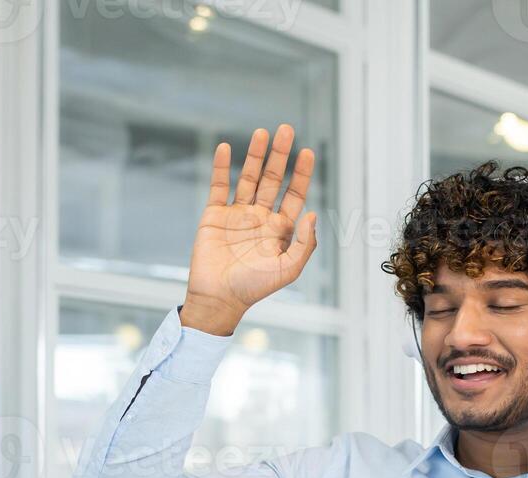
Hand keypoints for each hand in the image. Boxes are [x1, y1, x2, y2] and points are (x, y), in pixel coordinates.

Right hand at [181, 124, 317, 335]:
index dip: (302, 174)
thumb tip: (313, 214)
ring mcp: (237, 214)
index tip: (308, 152)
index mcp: (280, 229)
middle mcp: (260, 217)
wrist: (219, 298)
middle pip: (273, 179)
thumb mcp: (287, 270)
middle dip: (280, 155)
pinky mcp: (214, 215)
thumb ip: (304, 244)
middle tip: (286, 130)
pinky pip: (219, 186)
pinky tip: (226, 148)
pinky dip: (222, 167)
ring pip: (249, 178)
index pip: (294, 194)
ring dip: (255, 155)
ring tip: (262, 133)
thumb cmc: (254, 288)